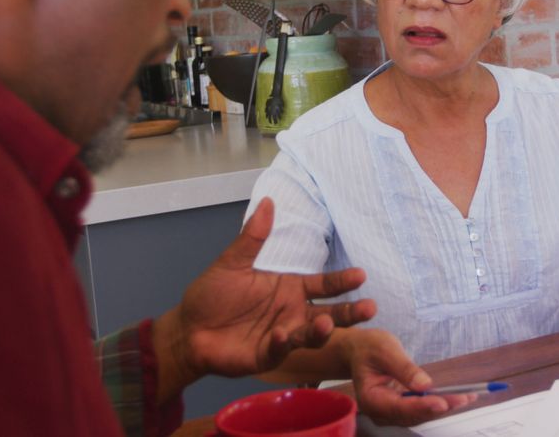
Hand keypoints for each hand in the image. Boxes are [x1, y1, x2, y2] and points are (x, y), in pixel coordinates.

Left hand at [162, 198, 376, 386]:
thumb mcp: (232, 263)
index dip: (342, 281)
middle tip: (370, 307)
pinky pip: (279, 350)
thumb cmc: (212, 296)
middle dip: (350, 312)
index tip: (361, 274)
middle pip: (328, 313)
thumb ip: (253, 238)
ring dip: (320, 331)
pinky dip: (282, 343)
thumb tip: (268, 202)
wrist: (188, 329)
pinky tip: (280, 335)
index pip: (323, 286)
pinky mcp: (266, 355)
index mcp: (289, 289)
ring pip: (310, 335)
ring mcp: (282, 335)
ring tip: (326, 324)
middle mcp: (292, 313)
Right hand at [344, 329, 475, 425]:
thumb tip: (424, 384)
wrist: (359, 351)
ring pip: (421, 414)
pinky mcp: (402, 408)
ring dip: (444, 406)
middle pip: (413, 415)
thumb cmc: (368, 348)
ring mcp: (392, 412)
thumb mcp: (385, 350)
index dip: (422, 406)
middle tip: (462, 398)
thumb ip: (404, 368)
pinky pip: (422, 408)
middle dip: (439, 407)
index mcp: (371, 399)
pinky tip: (458, 397)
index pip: (399, 407)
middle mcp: (381, 411)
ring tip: (466, 397)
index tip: (442, 402)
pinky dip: (440, 403)